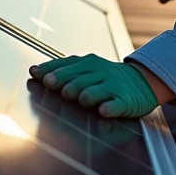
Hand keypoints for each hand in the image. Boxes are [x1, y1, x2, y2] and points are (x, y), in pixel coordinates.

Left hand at [28, 54, 158, 118]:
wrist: (142, 82)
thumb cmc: (106, 78)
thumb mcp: (87, 69)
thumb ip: (62, 70)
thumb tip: (34, 71)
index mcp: (87, 63)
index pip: (66, 65)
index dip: (50, 70)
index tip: (36, 74)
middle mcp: (99, 73)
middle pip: (78, 78)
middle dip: (66, 82)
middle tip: (55, 87)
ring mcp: (112, 87)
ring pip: (95, 91)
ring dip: (86, 95)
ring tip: (81, 99)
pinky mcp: (125, 101)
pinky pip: (115, 105)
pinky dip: (109, 108)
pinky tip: (103, 110)